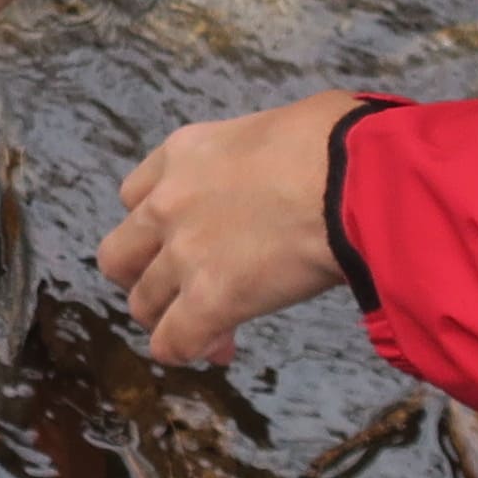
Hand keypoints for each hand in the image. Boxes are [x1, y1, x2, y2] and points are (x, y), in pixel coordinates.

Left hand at [101, 92, 361, 363]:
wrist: (356, 177)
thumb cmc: (340, 142)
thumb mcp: (277, 127)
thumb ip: (256, 157)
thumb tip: (289, 173)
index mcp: (184, 153)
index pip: (135, 197)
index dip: (158, 228)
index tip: (188, 243)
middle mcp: (168, 202)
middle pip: (121, 255)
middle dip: (145, 277)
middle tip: (183, 291)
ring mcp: (184, 254)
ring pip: (144, 305)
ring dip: (170, 318)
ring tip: (214, 328)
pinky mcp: (210, 300)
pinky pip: (174, 343)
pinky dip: (189, 351)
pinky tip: (217, 348)